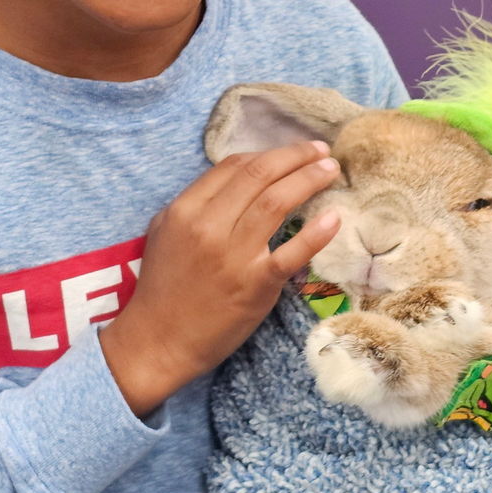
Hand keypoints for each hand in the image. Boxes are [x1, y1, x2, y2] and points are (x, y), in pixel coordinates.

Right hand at [99, 141, 340, 415]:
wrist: (158, 342)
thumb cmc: (163, 286)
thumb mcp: (165, 231)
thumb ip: (197, 201)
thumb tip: (238, 177)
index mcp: (187, 209)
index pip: (234, 165)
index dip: (268, 153)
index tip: (291, 152)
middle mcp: (210, 226)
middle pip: (260, 174)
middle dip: (296, 155)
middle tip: (321, 150)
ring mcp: (234, 255)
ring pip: (277, 201)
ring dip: (309, 178)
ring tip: (330, 168)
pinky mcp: (256, 285)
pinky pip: (292, 252)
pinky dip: (316, 232)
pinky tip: (334, 217)